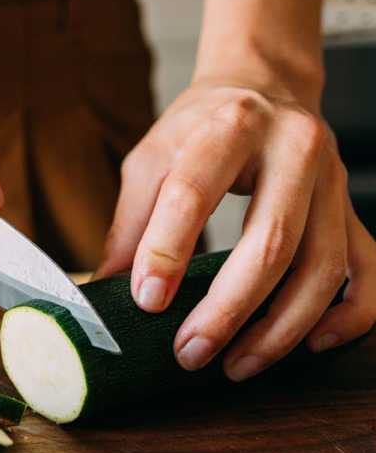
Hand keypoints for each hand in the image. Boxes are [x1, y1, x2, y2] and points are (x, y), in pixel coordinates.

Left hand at [95, 77, 375, 379]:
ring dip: (279, 329)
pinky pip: (366, 272)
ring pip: (322, 268)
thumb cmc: (201, 129)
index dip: (166, 251)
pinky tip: (312, 344)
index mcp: (230, 127)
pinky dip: (347, 316)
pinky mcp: (351, 210)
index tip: (145, 301)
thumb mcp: (152, 159)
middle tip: (190, 352)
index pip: (194, 192)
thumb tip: (102, 290)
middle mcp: (294, 150)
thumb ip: (129, 223)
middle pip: (270, 242)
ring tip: (235, 365)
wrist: (264, 87)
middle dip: (228, 309)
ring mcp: (333, 183)